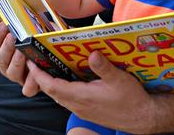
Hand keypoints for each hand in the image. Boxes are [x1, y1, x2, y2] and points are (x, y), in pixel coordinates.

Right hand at [0, 19, 32, 88]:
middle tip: (12, 35)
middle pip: (0, 59)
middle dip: (6, 47)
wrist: (48, 55)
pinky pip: (27, 89)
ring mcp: (18, 77)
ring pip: (12, 73)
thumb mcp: (21, 32)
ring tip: (22, 51)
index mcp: (1, 54)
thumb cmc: (32, 42)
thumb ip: (8, 27)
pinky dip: (30, 81)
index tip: (3, 24)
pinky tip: (34, 70)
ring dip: (16, 61)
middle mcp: (7, 67)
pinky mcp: (30, 87)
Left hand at [25, 51, 156, 132]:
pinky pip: (68, 100)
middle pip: (52, 92)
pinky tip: (68, 80)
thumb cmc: (131, 99)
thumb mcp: (119, 79)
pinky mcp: (88, 111)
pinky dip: (62, 90)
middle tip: (36, 62)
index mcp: (82, 96)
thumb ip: (104, 67)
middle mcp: (78, 105)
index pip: (52, 86)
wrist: (142, 118)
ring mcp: (82, 110)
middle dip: (41, 78)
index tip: (31, 63)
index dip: (39, 75)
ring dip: (51, 85)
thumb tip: (92, 54)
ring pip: (59, 97)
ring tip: (48, 69)